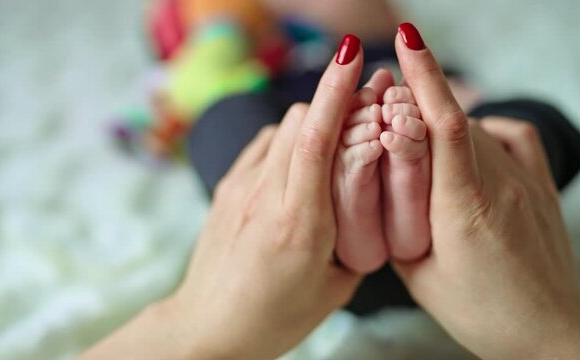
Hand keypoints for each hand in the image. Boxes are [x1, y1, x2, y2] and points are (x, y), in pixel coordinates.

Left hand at [82, 37, 365, 358]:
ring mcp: (241, 188)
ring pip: (282, 128)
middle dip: (335, 103)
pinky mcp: (227, 188)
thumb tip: (371, 196)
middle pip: (300, 120)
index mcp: (300, 224)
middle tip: (363, 110)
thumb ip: (356, 237)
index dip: (336, 91)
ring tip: (333, 142)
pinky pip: (263, 145)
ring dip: (312, 123)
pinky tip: (298, 164)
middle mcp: (266, 196)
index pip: (317, 139)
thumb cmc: (275, 318)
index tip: (353, 57)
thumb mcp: (334, 289)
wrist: (209, 327)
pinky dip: (287, 140)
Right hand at [391, 23, 579, 358]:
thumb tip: (380, 183)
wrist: (548, 334)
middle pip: (454, 122)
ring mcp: (524, 182)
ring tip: (421, 141)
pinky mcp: (541, 187)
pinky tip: (469, 144)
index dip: (426, 76)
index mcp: (462, 207)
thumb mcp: (420, 277)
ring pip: (477, 129)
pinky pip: (513, 136)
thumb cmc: (481, 313)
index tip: (408, 41)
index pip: (443, 123)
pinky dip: (484, 130)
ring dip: (445, 124)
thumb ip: (397, 225)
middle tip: (388, 105)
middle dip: (419, 105)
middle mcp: (498, 184)